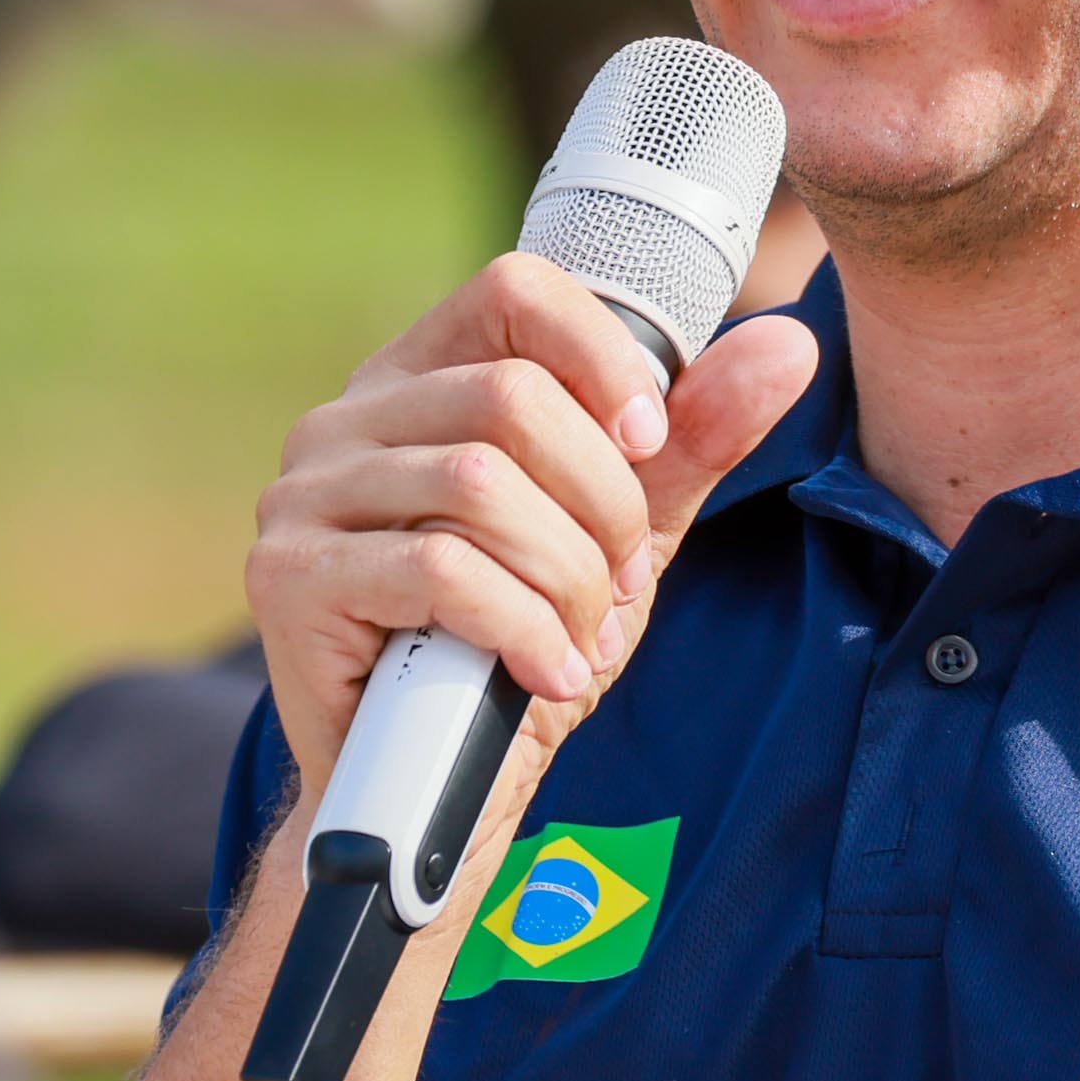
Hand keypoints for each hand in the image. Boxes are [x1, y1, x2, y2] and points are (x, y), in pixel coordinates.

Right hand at [249, 252, 819, 788]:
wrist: (441, 789)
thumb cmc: (524, 642)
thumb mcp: (624, 531)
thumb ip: (694, 440)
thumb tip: (790, 345)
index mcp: (417, 379)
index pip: (513, 290)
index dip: (601, 357)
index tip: (647, 444)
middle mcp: (344, 420)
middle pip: (512, 398)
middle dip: (600, 504)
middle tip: (620, 583)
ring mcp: (301, 496)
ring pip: (479, 486)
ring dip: (567, 577)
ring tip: (584, 635)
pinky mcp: (289, 577)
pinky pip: (437, 570)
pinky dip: (522, 626)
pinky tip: (549, 671)